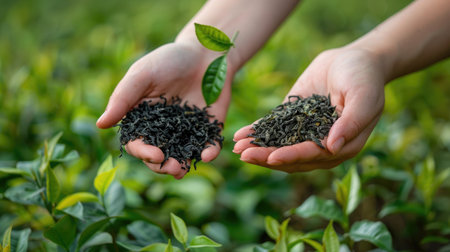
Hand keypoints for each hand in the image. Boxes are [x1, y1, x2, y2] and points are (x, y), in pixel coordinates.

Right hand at [97, 42, 232, 178]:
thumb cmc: (169, 60)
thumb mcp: (143, 74)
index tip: (155, 154)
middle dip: (162, 166)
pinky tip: (208, 155)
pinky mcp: (208, 128)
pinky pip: (208, 145)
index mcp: (143, 119)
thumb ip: (123, 99)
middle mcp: (164, 129)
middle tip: (172, 168)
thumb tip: (100, 125)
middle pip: (158, 156)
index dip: (143, 152)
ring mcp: (187, 131)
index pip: (138, 143)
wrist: (204, 52)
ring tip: (182, 169)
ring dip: (181, 166)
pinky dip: (209, 153)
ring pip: (181, 156)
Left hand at [233, 47, 385, 172]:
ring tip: (237, 148)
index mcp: (341, 145)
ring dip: (259, 149)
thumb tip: (334, 147)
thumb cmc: (365, 77)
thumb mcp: (364, 95)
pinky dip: (258, 132)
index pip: (313, 154)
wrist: (354, 58)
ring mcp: (305, 132)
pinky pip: (274, 128)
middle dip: (267, 157)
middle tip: (244, 155)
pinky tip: (240, 135)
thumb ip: (352, 121)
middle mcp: (321, 144)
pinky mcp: (293, 118)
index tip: (272, 157)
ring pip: (280, 146)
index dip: (292, 156)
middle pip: (291, 156)